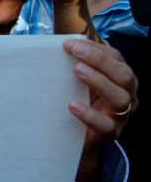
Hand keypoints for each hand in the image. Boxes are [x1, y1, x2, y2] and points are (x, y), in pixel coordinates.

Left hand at [64, 39, 137, 181]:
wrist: (79, 138)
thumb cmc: (79, 101)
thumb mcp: (79, 81)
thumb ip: (74, 64)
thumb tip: (54, 44)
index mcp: (120, 78)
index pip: (116, 58)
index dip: (96, 48)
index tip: (70, 43)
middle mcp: (127, 95)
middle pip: (124, 75)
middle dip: (99, 60)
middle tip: (74, 51)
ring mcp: (121, 116)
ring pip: (120, 98)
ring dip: (99, 81)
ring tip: (77, 70)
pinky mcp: (110, 134)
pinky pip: (106, 125)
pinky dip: (89, 114)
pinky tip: (72, 105)